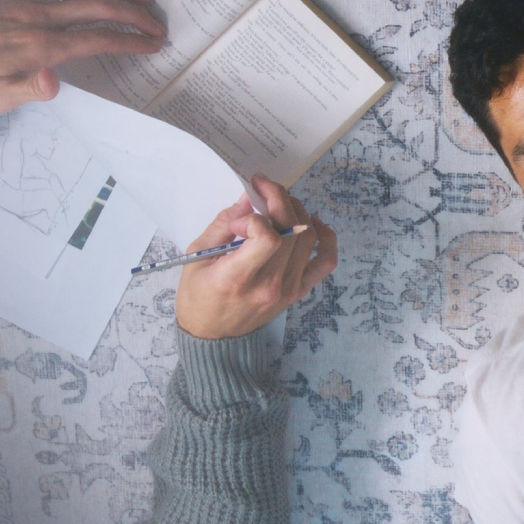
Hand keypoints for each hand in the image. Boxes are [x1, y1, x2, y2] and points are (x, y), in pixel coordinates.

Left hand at [0, 0, 165, 113]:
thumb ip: (30, 90)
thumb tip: (54, 80)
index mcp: (39, 46)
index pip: (97, 39)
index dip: (131, 41)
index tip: (155, 46)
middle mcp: (36, 17)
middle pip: (98, 6)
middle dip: (135, 14)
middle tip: (159, 24)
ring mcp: (24, 0)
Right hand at [175, 174, 337, 339]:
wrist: (214, 336)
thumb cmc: (198, 296)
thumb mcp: (197, 257)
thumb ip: (222, 226)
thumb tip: (247, 199)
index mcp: (237, 277)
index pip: (267, 237)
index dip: (256, 217)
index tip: (240, 217)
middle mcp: (269, 284)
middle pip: (291, 230)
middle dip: (278, 198)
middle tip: (262, 186)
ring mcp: (289, 288)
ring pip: (308, 238)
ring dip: (297, 211)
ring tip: (278, 202)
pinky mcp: (300, 291)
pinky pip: (326, 261)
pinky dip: (326, 238)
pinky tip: (313, 222)